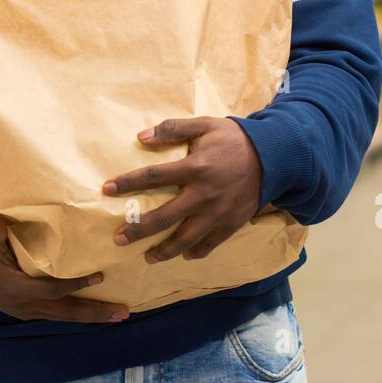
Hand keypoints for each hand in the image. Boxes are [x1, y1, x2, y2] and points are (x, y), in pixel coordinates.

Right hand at [0, 214, 128, 322]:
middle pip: (66, 312)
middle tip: (124, 312)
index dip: (75, 283)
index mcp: (16, 289)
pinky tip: (98, 311)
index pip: (51, 289)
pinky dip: (80, 312)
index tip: (99, 276)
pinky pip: (59, 314)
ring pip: (65, 317)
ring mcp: (28, 311)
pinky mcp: (30, 311)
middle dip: (96, 312)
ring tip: (120, 314)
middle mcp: (25, 306)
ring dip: (93, 316)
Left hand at [104, 117, 262, 263]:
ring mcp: (218, 213)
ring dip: (164, 251)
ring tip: (147, 257)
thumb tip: (141, 137)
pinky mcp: (231, 224)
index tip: (107, 189)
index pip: (154, 177)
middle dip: (138, 229)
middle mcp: (203, 195)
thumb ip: (173, 129)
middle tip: (118, 238)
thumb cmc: (234, 139)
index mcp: (195, 168)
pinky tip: (183, 256)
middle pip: (164, 218)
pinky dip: (195, 253)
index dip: (128, 182)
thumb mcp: (204, 125)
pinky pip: (210, 244)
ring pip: (186, 239)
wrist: (274, 157)